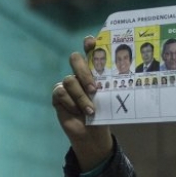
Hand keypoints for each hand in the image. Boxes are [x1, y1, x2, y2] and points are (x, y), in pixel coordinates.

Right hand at [52, 36, 113, 168]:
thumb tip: (117, 75)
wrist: (92, 133)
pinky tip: (78, 111)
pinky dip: (71, 103)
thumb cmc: (103, 113)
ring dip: (81, 96)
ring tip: (90, 110)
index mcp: (94, 69)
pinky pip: (61, 92)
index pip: (90, 50)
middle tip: (94, 88)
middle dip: (84, 71)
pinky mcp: (58, 95)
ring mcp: (67, 83)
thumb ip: (107, 85)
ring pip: (70, 80)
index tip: (91, 43)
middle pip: (75, 59)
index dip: (89, 43)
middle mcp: (79, 73)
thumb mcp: (108, 98)